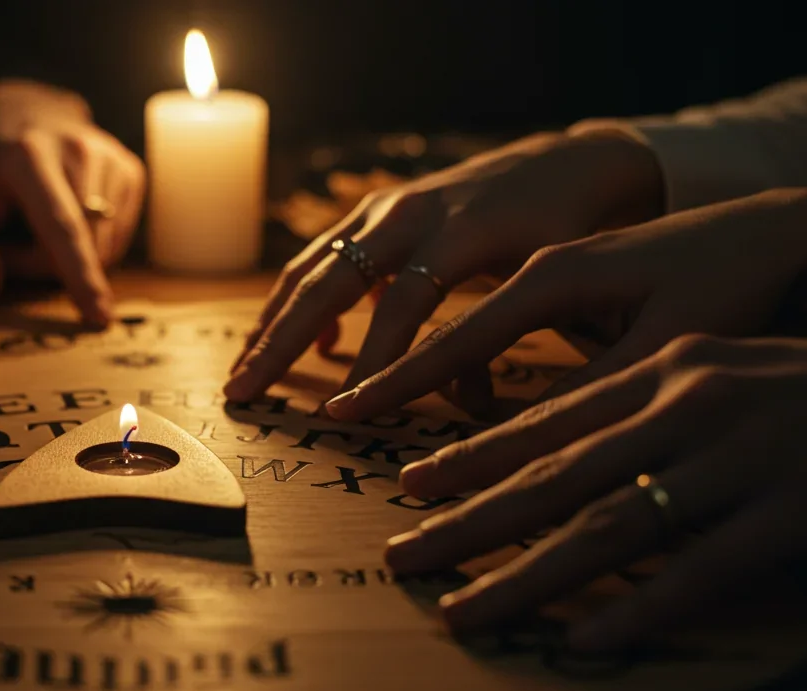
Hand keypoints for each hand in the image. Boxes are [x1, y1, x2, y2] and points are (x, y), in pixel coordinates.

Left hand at [0, 79, 144, 326]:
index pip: (61, 224)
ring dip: (70, 257)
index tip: (99, 314)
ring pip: (104, 244)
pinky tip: (68, 221)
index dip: (80, 273)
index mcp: (28, 156)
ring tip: (36, 231)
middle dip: (48, 266)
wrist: (23, 111)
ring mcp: (111, 158)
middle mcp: (79, 149)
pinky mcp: (130, 170)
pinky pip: (118, 235)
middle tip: (11, 252)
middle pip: (84, 242)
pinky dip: (92, 244)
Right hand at [225, 129, 664, 402]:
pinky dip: (302, 301)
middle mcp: (409, 213)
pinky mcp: (375, 211)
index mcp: (459, 231)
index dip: (374, 357)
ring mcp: (384, 207)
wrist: (564, 163)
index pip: (405, 302)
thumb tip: (466, 406)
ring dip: (272, 322)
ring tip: (244, 372)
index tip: (341, 410)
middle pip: (330, 280)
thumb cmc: (560, 234)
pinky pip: (323, 258)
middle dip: (280, 342)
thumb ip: (494, 342)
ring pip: (311, 267)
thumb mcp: (541, 286)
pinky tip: (311, 347)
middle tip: (242, 391)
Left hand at [385, 335, 806, 650]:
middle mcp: (696, 405)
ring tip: (464, 613)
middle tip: (403, 557)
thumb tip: (569, 457)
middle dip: (470, 520)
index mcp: (672, 369)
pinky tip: (585, 643)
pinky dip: (640, 610)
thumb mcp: (726, 377)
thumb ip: (649, 408)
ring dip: (527, 577)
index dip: (475, 456)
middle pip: (558, 476)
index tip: (413, 485)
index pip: (551, 420)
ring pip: (612, 527)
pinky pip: (703, 571)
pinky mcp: (800, 511)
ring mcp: (747, 458)